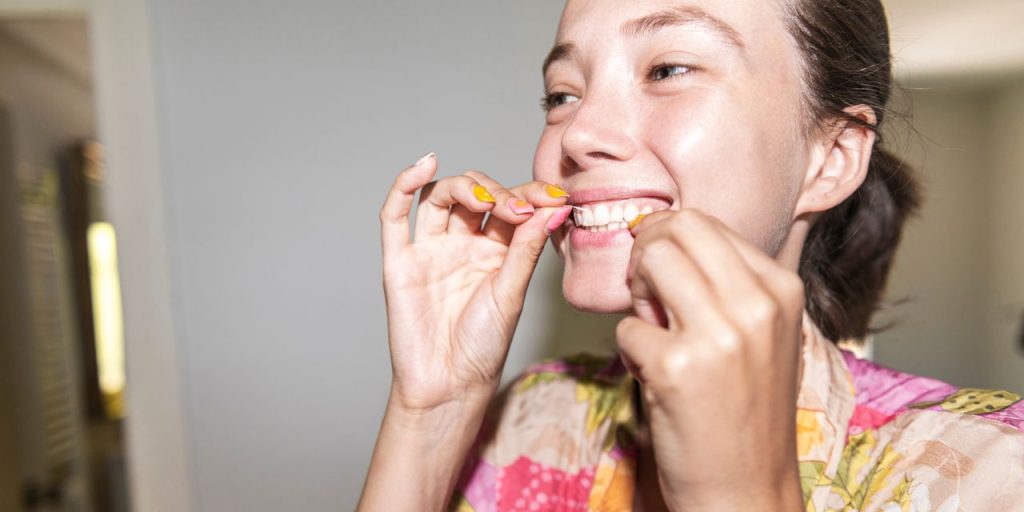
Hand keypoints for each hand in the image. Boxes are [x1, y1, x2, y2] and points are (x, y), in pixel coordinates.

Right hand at [380, 153, 570, 413]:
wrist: (449, 385)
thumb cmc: (484, 346)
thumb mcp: (512, 293)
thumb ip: (526, 248)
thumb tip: (553, 208)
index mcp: (497, 250)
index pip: (511, 205)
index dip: (530, 196)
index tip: (554, 198)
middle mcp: (463, 244)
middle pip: (476, 194)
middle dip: (499, 193)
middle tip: (519, 208)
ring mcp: (430, 250)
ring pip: (441, 197)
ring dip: (464, 186)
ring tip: (485, 199)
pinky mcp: (400, 261)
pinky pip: (395, 216)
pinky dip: (404, 185)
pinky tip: (425, 165)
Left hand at [617, 209, 805, 510]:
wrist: (746, 491)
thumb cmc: (745, 411)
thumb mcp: (761, 334)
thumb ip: (726, 283)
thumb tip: (662, 234)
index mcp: (781, 289)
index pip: (704, 222)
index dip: (668, 242)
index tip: (664, 276)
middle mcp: (757, 305)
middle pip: (674, 229)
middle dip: (646, 254)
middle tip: (649, 297)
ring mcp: (718, 336)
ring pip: (649, 262)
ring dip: (637, 294)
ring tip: (656, 333)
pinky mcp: (675, 368)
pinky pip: (627, 328)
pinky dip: (631, 351)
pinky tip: (657, 377)